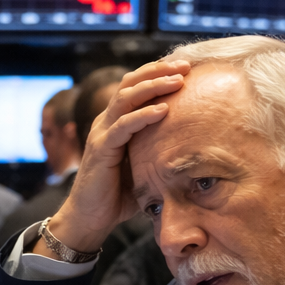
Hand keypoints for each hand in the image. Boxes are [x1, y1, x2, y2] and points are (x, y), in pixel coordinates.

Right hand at [39, 58, 189, 257]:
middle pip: (130, 83)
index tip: (185, 67)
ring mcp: (101, 133)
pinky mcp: (101, 149)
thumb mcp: (143, 165)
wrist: (89, 218)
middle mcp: (106, 122)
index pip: (135, 86)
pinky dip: (143, 116)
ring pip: (125, 98)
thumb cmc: (118, 195)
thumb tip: (194, 146)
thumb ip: (158, 150)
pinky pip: (123, 126)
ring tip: (178, 80)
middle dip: (158, 71)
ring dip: (153, 86)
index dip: (157, 73)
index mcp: (116, 122)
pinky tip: (163, 110)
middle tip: (186, 66)